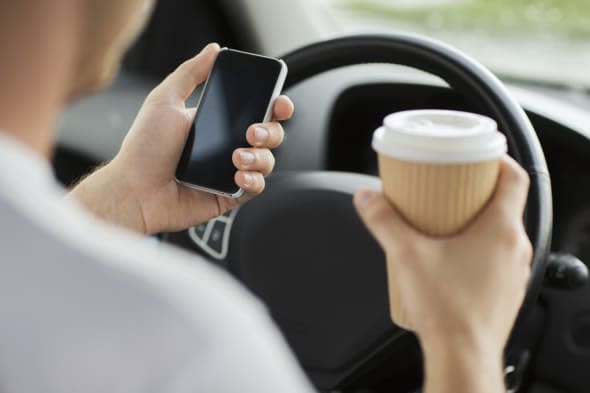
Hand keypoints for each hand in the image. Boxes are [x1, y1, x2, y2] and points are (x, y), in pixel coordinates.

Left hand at [71, 43, 293, 234]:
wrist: (134, 190)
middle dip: (270, 131)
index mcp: (218, 122)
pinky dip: (253, 180)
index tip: (279, 102)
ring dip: (260, 157)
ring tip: (238, 156)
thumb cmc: (144, 149)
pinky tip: (237, 176)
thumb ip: (190, 73)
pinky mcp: (230, 195)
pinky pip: (256, 187)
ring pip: (267, 161)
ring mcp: (230, 171)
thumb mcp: (164, 100)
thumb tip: (213, 50)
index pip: (257, 110)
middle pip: (270, 134)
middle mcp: (228, 146)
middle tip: (252, 131)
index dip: (274, 105)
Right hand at [354, 156, 531, 391]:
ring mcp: (513, 271)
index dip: (497, 160)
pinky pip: (497, 255)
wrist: (462, 356)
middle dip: (476, 190)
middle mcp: (515, 248)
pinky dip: (479, 245)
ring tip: (445, 220)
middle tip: (450, 186)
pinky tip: (450, 254)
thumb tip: (368, 198)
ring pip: (501, 231)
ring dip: (477, 219)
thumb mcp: (407, 254)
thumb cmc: (447, 310)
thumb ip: (383, 220)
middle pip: (504, 203)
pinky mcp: (505, 289)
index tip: (478, 155)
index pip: (515, 178)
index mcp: (501, 230)